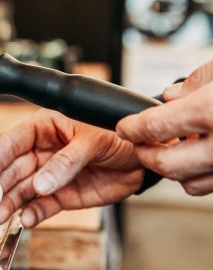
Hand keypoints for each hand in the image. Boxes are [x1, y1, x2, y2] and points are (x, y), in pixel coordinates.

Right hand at [0, 109, 143, 227]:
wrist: (144, 157)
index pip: (11, 142)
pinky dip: (34, 213)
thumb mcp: (94, 139)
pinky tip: (26, 218)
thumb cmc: (119, 133)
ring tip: (0, 215)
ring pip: (23, 190)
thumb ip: (68, 160)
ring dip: (10, 203)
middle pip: (12, 169)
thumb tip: (42, 183)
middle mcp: (43, 151)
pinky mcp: (63, 194)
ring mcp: (51, 174)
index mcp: (45, 127)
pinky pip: (43, 205)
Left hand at [117, 60, 212, 195]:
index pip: (153, 126)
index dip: (131, 128)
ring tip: (171, 150)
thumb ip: (194, 85)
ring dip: (172, 169)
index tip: (124, 128)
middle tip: (141, 143)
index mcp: (210, 111)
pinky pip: (209, 185)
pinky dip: (197, 175)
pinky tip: (197, 157)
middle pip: (165, 164)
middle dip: (145, 154)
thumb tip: (171, 96)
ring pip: (188, 183)